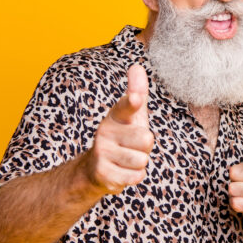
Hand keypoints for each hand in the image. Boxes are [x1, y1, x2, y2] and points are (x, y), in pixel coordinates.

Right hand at [82, 64, 153, 194]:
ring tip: (127, 159)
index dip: (132, 102)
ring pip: (142, 159)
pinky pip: (136, 176)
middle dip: (145, 147)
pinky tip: (123, 172)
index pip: (125, 106)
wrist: (96, 170)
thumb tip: (137, 66)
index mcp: (115, 116)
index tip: (137, 98)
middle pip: (146, 139)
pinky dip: (134, 176)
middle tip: (132, 147)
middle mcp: (105, 131)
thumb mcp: (131, 116)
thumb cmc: (122, 137)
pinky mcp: (103, 174)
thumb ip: (137, 92)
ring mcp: (102, 152)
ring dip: (139, 163)